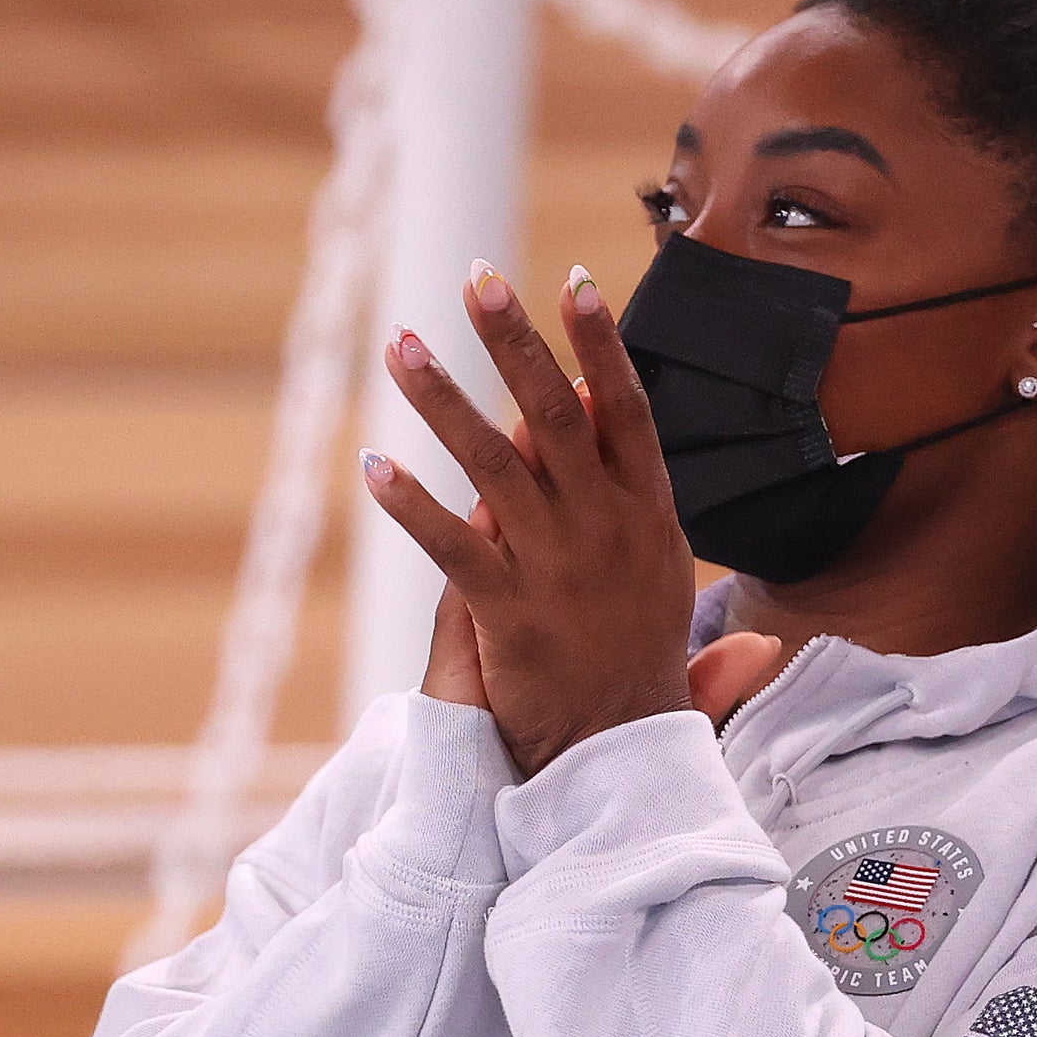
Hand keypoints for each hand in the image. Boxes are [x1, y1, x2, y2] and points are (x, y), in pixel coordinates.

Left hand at [366, 264, 695, 776]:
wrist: (625, 758)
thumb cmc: (640, 669)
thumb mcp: (663, 583)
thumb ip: (635, 503)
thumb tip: (593, 407)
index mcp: (649, 518)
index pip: (627, 413)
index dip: (602, 348)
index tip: (575, 283)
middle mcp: (607, 532)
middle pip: (558, 418)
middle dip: (517, 344)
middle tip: (478, 278)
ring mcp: (559, 571)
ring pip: (494, 467)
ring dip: (443, 400)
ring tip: (401, 342)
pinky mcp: (511, 615)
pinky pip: (452, 547)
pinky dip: (410, 504)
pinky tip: (372, 463)